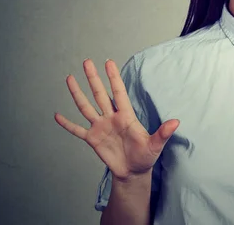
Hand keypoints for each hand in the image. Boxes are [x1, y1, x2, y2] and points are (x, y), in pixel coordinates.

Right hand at [54, 59, 178, 181]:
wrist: (133, 172)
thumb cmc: (146, 156)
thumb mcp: (155, 145)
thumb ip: (163, 133)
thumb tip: (176, 122)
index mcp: (126, 116)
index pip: (118, 92)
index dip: (113, 78)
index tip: (108, 62)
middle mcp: (111, 118)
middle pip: (100, 94)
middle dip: (93, 78)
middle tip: (87, 61)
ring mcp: (100, 127)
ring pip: (86, 107)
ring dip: (77, 93)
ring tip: (70, 78)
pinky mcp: (93, 139)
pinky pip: (77, 130)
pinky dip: (67, 124)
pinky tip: (57, 116)